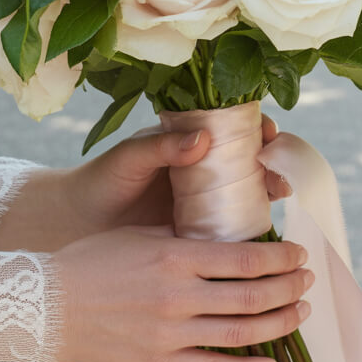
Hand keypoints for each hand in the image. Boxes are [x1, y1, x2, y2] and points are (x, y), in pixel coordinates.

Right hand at [53, 225, 312, 361]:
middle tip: (308, 280)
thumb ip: (185, 239)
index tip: (298, 253)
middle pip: (253, 295)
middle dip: (289, 288)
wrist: (47, 306)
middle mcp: (179, 296)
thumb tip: (231, 238)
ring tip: (301, 312)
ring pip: (242, 333)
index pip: (246, 258)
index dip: (281, 258)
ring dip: (280, 323)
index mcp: (176, 257)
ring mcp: (171, 334)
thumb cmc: (93, 261)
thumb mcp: (141, 237)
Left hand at [69, 114, 285, 235]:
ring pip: (250, 193)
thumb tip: (204, 137)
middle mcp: (204, 170)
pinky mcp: (201, 232)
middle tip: (280, 168)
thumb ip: (163, 145)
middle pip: (251, 161)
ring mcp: (205, 201)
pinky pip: (234, 228)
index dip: (257, 128)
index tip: (269, 132)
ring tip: (280, 193)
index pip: (233, 129)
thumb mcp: (131, 157)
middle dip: (274, 161)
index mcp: (189, 142)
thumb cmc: (103, 180)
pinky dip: (253, 227)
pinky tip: (266, 230)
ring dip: (270, 191)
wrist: (81, 223)